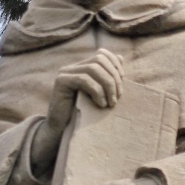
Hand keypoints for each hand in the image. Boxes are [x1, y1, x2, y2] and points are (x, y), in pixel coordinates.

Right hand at [30, 49, 123, 177]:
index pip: (102, 55)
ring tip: (111, 102)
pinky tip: (101, 104)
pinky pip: (84, 80)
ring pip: (93, 69)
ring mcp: (65, 73)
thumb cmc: (83, 114)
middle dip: (113, 76)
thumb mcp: (100, 93)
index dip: (115, 64)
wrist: (61, 130)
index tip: (123, 81)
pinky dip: (97, 91)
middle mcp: (71, 67)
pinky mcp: (61, 82)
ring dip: (108, 84)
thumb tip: (121, 57)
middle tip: (118, 96)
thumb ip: (108, 77)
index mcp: (81, 68)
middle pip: (99, 59)